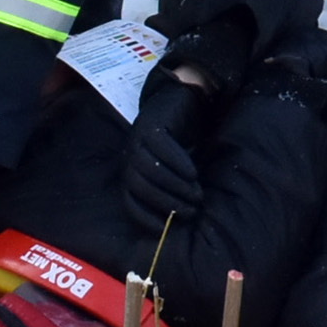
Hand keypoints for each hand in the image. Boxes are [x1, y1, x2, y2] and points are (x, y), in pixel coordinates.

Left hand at [124, 67, 215, 240]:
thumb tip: (183, 219)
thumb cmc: (180, 138)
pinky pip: (162, 147)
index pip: (130, 200)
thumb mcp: (174, 166)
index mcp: (131, 169)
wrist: (183, 98)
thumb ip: (172, 186)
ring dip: (174, 185)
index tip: (164, 229)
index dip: (144, 216)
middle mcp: (130, 155)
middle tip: (190, 211)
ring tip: (196, 194)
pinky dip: (177, 162)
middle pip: (140, 185)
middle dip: (165, 202)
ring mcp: (138, 138)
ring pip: (150, 169)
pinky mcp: (152, 124)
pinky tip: (193, 172)